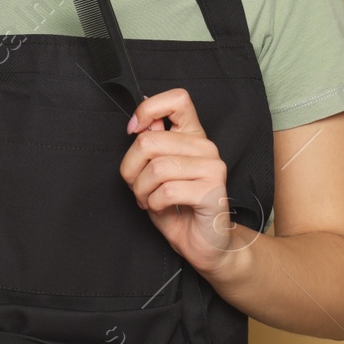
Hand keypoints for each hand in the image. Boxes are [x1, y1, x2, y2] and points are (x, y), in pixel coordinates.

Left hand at [117, 87, 247, 275]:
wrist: (204, 244)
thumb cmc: (178, 208)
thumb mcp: (155, 173)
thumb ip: (150, 147)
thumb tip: (141, 124)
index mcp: (193, 136)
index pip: (177, 99)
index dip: (148, 109)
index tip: (133, 130)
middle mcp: (205, 147)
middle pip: (150, 140)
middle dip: (131, 168)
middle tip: (136, 186)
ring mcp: (212, 167)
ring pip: (156, 167)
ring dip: (141, 190)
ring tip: (148, 199)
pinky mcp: (212, 190)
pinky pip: (166, 190)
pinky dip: (154, 203)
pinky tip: (161, 208)